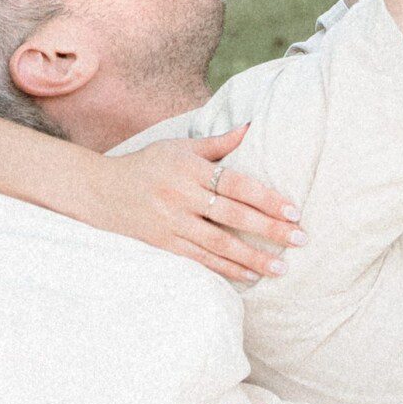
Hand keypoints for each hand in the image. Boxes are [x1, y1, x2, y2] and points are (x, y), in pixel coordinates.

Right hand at [99, 126, 303, 283]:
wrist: (102, 192)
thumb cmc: (147, 164)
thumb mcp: (180, 148)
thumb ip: (217, 143)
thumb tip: (251, 127)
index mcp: (189, 169)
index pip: (235, 183)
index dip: (266, 198)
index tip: (293, 211)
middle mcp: (181, 196)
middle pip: (232, 216)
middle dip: (269, 230)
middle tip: (300, 240)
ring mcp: (171, 223)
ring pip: (219, 244)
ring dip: (253, 258)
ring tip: (281, 267)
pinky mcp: (164, 245)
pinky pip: (201, 260)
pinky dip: (226, 269)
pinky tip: (250, 276)